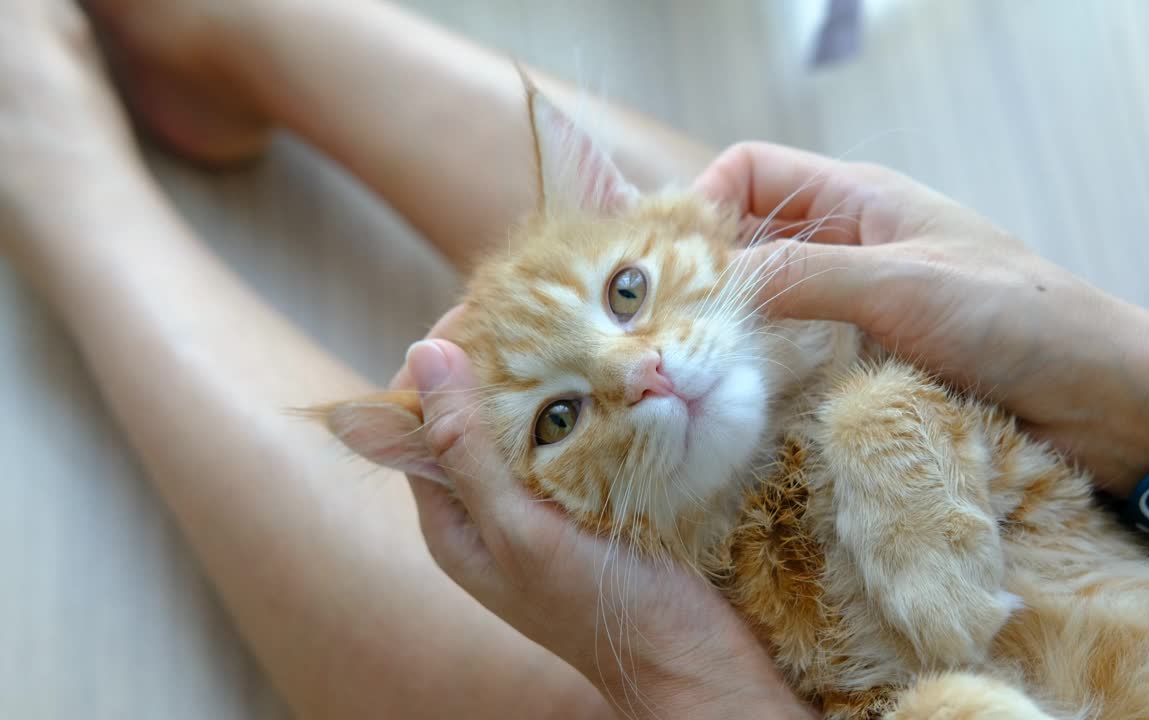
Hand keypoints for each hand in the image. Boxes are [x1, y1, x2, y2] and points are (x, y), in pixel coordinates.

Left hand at [389, 309, 814, 719]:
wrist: (691, 662)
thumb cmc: (603, 609)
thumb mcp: (523, 531)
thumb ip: (468, 450)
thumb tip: (425, 355)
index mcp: (451, 519)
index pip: (415, 414)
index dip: (442, 354)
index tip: (491, 303)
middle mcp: (487, 506)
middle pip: (470, 405)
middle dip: (497, 349)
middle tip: (543, 296)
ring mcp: (541, 499)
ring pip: (525, 411)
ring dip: (545, 363)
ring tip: (579, 313)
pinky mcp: (591, 494)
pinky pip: (572, 428)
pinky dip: (584, 390)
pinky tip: (613, 361)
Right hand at [696, 142, 1148, 496]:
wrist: (1108, 401)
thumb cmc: (1020, 319)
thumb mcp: (903, 284)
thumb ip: (802, 277)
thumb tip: (703, 286)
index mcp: (858, 201)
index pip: (748, 173)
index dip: (701, 204)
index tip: (666, 266)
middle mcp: (848, 251)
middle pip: (746, 244)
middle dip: (702, 278)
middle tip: (658, 332)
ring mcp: (857, 312)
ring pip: (765, 311)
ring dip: (731, 337)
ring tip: (691, 377)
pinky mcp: (868, 369)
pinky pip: (795, 365)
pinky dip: (765, 380)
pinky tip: (743, 410)